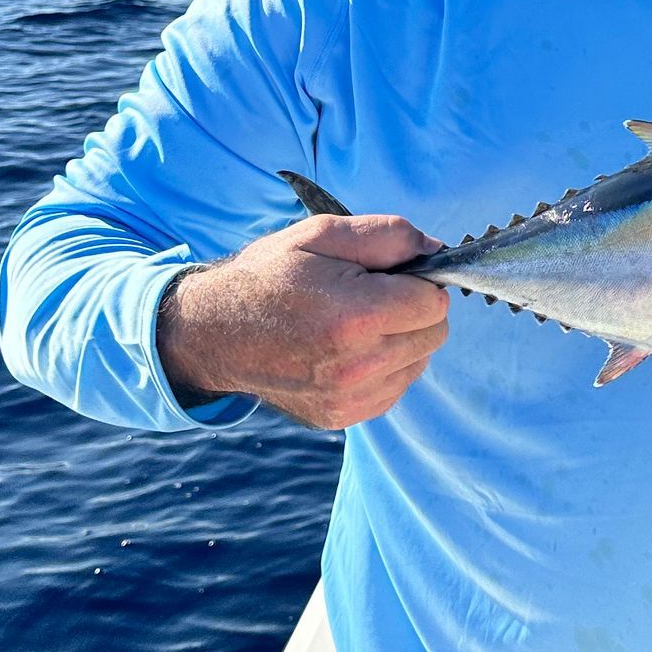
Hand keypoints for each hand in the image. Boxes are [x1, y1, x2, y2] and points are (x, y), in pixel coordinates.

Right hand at [157, 214, 448, 429]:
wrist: (215, 331)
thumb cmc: (269, 276)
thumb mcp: (323, 234)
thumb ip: (389, 236)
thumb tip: (437, 251)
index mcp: (357, 317)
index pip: (435, 303)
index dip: (419, 282)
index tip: (390, 276)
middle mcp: (358, 366)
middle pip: (434, 335)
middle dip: (414, 310)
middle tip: (372, 296)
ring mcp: (350, 398)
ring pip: (418, 362)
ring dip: (402, 340)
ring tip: (357, 323)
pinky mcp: (343, 416)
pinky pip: (394, 387)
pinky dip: (384, 367)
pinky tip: (349, 349)